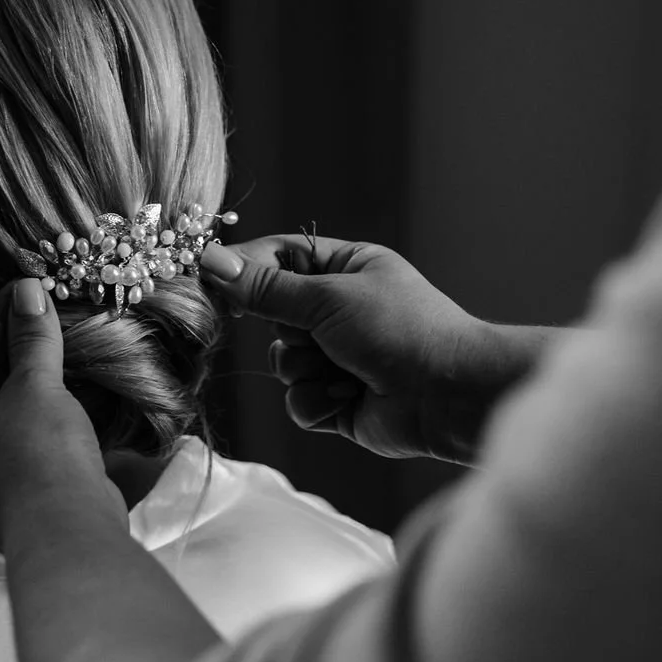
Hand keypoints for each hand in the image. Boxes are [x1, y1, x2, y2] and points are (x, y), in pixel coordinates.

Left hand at [0, 278, 121, 547]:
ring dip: (25, 384)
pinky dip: (34, 417)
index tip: (22, 289)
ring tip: (53, 346)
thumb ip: (30, 339)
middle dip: (11, 352)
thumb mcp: (35, 387)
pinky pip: (15, 445)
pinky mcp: (6, 501)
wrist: (69, 534)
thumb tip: (29, 290)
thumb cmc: (40, 456)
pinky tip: (60, 394)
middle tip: (39, 312)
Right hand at [198, 233, 550, 463]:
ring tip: (345, 372)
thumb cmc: (403, 330)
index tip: (210, 281)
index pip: (279, 258)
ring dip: (305, 372)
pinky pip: (298, 402)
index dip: (245, 269)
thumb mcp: (330, 298)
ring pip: (282, 365)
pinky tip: (350, 399)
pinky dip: (317, 403)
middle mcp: (339, 311)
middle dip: (289, 333)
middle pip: (272, 316)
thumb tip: (211, 262)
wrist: (451, 396)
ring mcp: (338, 358)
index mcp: (345, 270)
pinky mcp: (338, 401)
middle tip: (316, 336)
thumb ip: (267, 289)